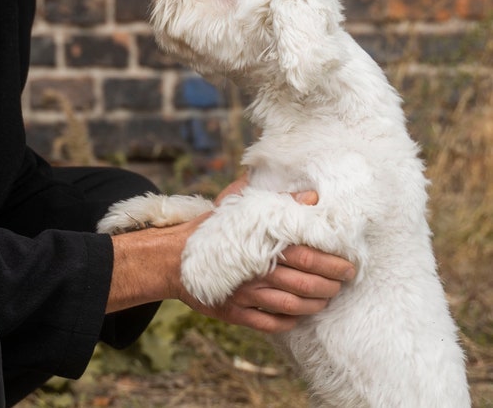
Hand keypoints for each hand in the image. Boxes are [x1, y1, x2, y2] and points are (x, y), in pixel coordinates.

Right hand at [188, 173, 354, 332]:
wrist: (172, 257)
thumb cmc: (210, 229)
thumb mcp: (239, 208)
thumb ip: (276, 202)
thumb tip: (310, 196)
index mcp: (258, 244)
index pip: (305, 255)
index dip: (330, 261)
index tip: (348, 263)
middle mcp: (253, 272)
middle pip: (303, 283)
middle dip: (330, 285)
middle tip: (344, 282)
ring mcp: (244, 296)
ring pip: (291, 306)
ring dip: (315, 305)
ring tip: (327, 299)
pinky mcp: (234, 313)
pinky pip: (270, 324)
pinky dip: (289, 322)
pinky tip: (298, 316)